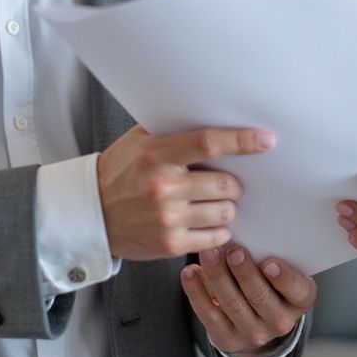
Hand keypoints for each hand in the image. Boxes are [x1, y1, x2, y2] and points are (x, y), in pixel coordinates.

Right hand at [97, 124, 274, 260]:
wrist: (90, 213)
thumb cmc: (121, 171)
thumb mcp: (140, 141)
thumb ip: (174, 129)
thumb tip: (213, 112)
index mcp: (157, 155)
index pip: (208, 143)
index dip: (241, 141)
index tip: (266, 139)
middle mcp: (163, 187)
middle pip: (225, 183)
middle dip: (234, 182)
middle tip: (226, 180)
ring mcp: (167, 219)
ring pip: (225, 211)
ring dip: (226, 205)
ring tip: (213, 201)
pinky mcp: (170, 244)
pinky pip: (216, 237)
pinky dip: (219, 229)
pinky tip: (206, 221)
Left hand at [181, 247, 315, 354]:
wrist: (260, 320)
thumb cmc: (271, 280)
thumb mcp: (283, 269)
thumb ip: (271, 254)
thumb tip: (247, 229)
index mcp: (299, 300)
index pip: (296, 290)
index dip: (284, 278)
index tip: (269, 262)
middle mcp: (280, 321)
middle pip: (260, 297)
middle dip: (245, 273)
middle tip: (234, 250)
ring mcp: (254, 334)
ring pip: (233, 305)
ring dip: (218, 277)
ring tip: (209, 254)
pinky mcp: (228, 339)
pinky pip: (210, 316)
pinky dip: (197, 293)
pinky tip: (190, 272)